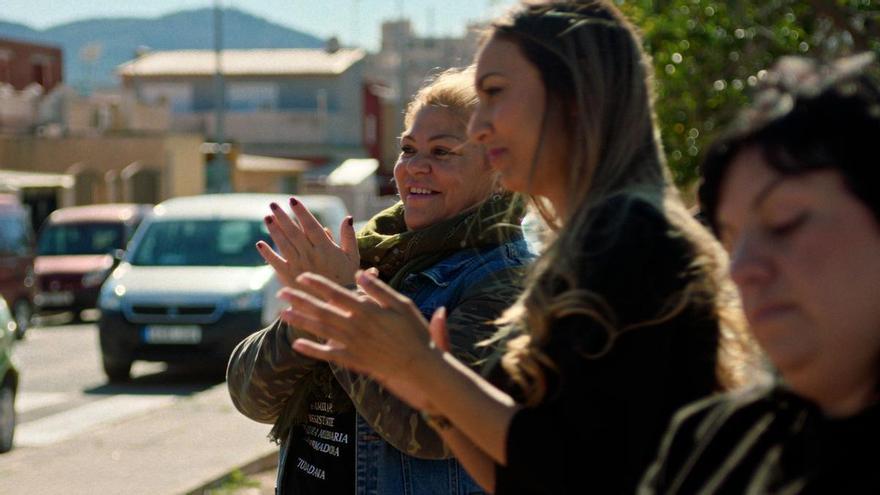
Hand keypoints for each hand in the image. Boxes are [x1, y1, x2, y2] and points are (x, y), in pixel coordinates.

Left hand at [256, 197, 359, 287]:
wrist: (336, 306)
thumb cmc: (347, 280)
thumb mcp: (352, 258)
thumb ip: (349, 238)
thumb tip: (347, 217)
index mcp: (325, 248)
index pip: (310, 225)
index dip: (301, 212)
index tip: (293, 200)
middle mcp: (310, 255)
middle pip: (293, 232)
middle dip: (282, 217)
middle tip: (273, 204)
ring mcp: (298, 266)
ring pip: (283, 244)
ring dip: (274, 230)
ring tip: (267, 218)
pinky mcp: (289, 277)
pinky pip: (275, 263)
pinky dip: (267, 253)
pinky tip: (260, 244)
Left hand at [280, 270, 443, 408]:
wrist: (418, 365)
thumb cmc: (414, 332)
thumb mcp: (402, 304)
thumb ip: (379, 289)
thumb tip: (360, 273)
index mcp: (366, 309)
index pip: (336, 293)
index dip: (317, 284)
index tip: (301, 277)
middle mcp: (355, 326)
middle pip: (322, 310)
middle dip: (300, 300)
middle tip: (282, 292)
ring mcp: (352, 344)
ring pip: (320, 330)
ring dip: (301, 321)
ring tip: (283, 313)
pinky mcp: (352, 360)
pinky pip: (328, 354)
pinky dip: (311, 349)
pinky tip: (297, 344)